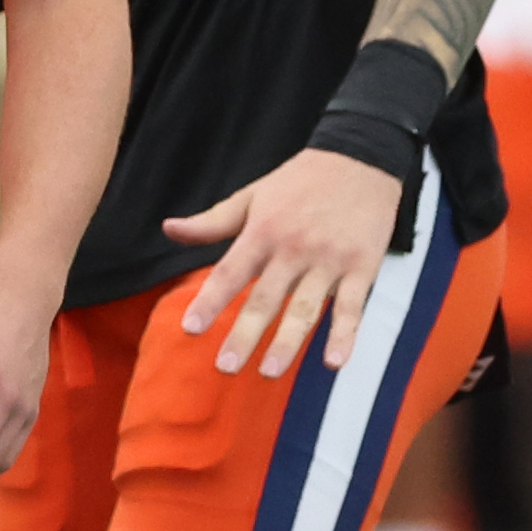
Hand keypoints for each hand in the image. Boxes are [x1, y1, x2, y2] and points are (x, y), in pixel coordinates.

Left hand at [167, 147, 403, 373]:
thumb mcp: (252, 196)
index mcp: (262, 232)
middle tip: (225, 367)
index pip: (230, 273)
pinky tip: (334, 363)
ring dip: (288, 342)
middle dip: (244, 334)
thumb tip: (168, 229)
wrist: (362, 158)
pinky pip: (353, 306)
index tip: (191, 329)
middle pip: (264, 298)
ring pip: (306, 308)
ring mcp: (329, 260)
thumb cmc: (299, 181)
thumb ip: (212, 221)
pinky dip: (345, 336)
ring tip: (269, 372)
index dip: (209, 301)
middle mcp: (294, 249)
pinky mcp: (363, 267)